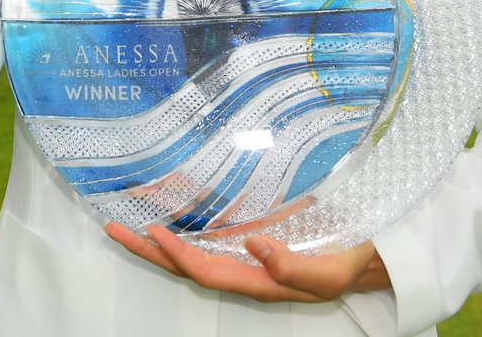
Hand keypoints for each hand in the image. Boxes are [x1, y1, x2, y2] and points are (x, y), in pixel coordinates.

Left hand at [104, 222, 389, 302]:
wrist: (368, 256)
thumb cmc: (347, 266)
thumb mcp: (327, 272)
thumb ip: (290, 265)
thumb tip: (252, 246)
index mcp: (256, 283)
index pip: (205, 272)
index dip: (177, 255)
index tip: (154, 232)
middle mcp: (242, 269)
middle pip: (185, 263)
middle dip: (149, 249)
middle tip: (113, 228)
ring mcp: (243, 253)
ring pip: (192, 246)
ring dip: (159, 235)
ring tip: (126, 215)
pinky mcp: (249, 234)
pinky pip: (208, 229)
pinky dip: (186, 214)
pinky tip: (169, 198)